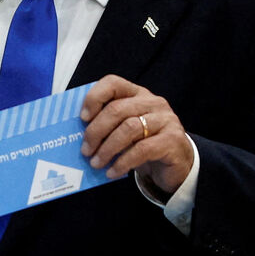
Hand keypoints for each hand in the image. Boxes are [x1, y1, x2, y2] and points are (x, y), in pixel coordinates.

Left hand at [80, 74, 194, 192]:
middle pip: (117, 109)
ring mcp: (166, 120)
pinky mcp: (173, 140)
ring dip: (107, 148)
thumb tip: (78, 137)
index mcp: (137, 94)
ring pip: (129, 128)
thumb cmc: (143, 144)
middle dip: (96, 131)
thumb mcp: (123, 131)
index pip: (113, 83)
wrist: (175, 165)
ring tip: (96, 163)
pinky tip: (112, 172)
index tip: (82, 118)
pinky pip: (143, 149)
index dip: (94, 98)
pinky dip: (123, 162)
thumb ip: (106, 127)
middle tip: (85, 151)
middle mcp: (153, 102)